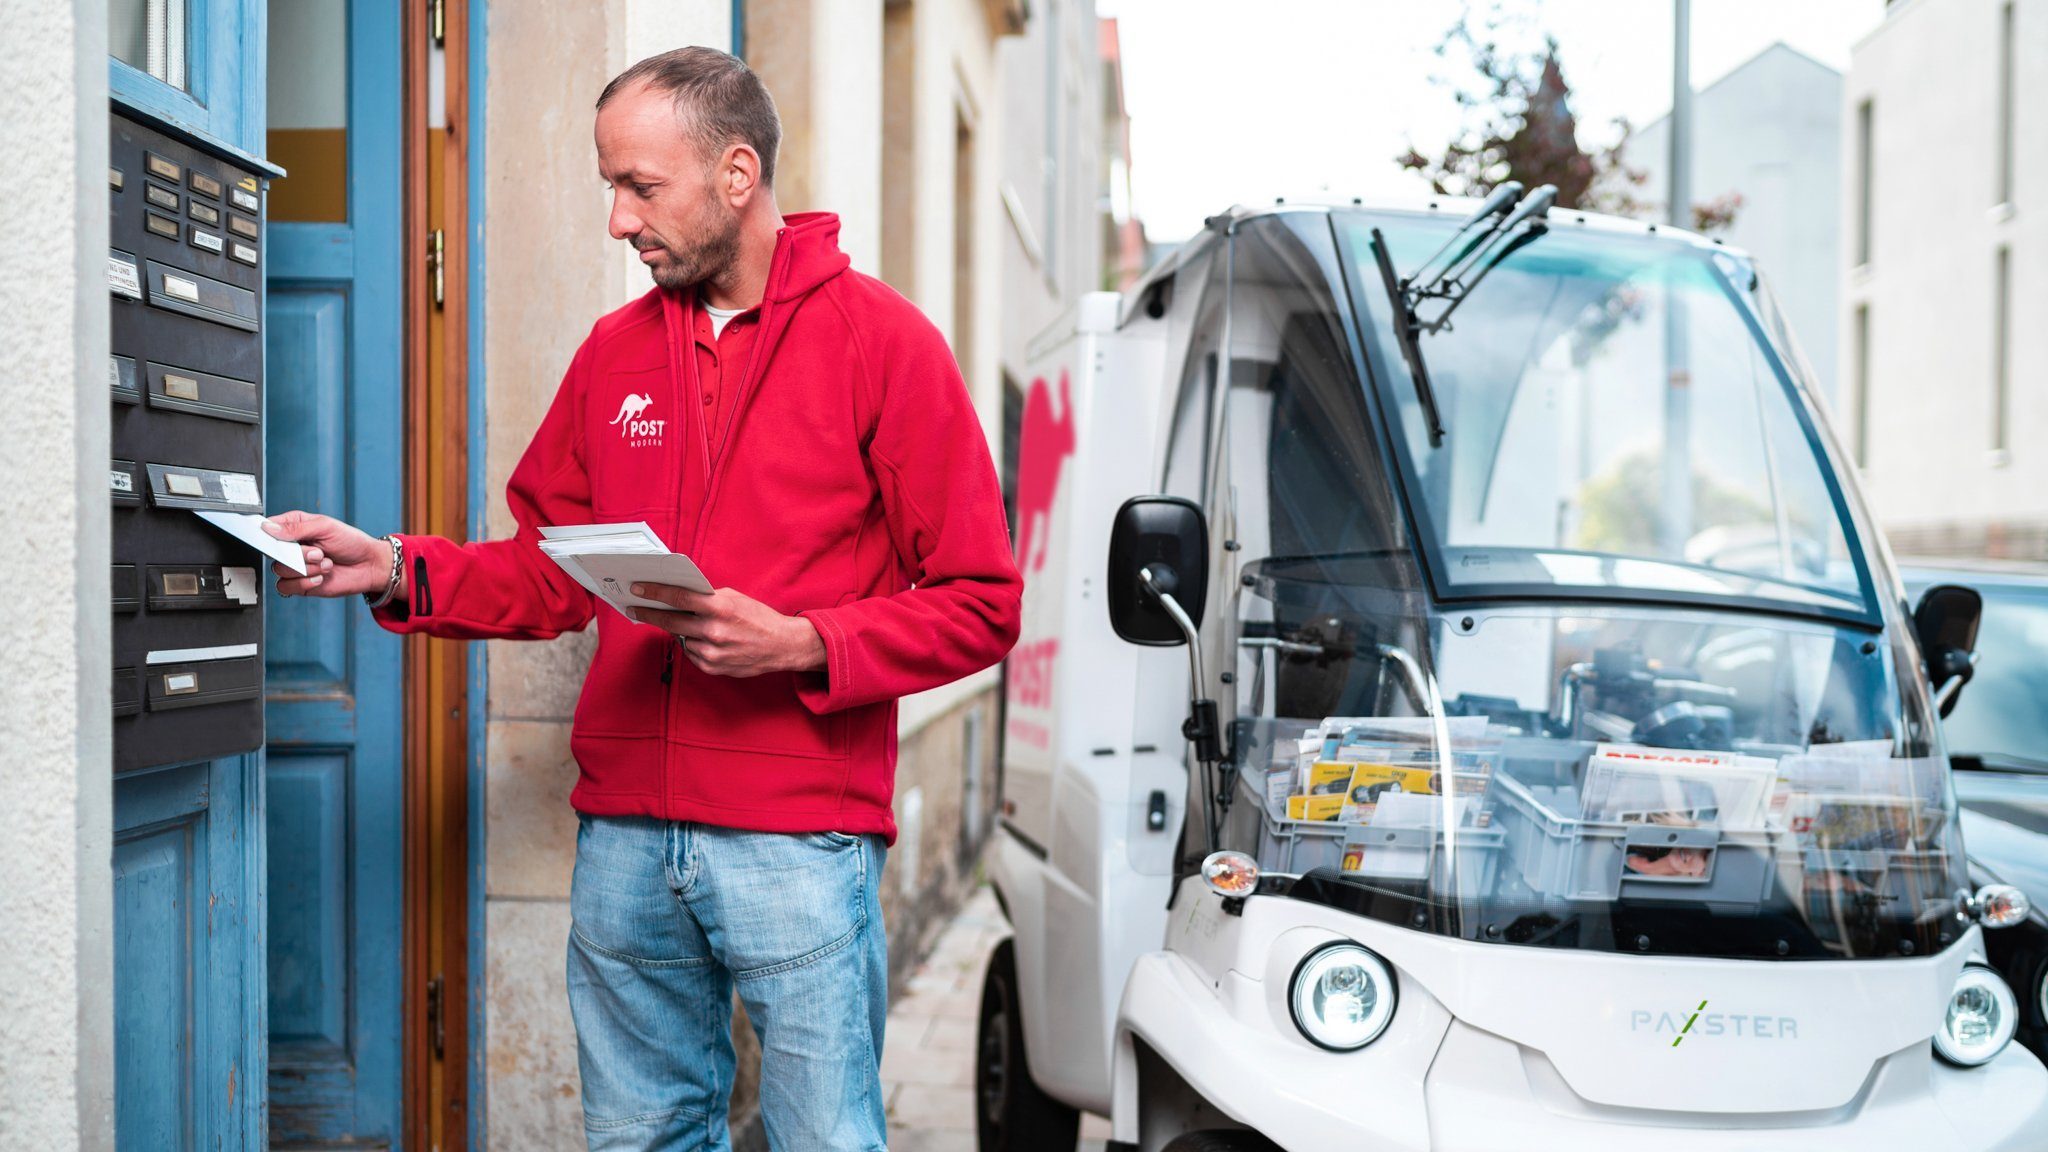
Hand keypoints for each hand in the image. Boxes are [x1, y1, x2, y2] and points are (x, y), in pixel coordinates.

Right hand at [262, 510, 396, 598]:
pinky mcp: (300, 584)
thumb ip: (296, 528)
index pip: (268, 528)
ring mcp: (295, 566)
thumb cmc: (351, 542)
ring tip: (326, 564)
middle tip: (318, 552)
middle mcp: (292, 547)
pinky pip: (285, 586)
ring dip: (306, 568)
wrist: (369, 565)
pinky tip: (320, 577)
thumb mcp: (325, 527)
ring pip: (279, 570)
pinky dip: (303, 583)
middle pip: (272, 552)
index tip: (280, 539)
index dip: (268, 534)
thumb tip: (269, 528)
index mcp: (295, 527)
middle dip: (298, 554)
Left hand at [630, 583, 825, 677]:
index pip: (679, 597)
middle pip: (671, 621)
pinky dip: (694, 645)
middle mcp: (714, 631)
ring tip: (693, 625)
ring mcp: (712, 652)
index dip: (655, 592)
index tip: (638, 589)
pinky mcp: (713, 667)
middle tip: (636, 609)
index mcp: (720, 608)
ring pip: (681, 638)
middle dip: (650, 614)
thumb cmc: (758, 618)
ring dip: (681, 631)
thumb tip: (679, 596)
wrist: (782, 646)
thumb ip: (707, 598)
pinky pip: (691, 653)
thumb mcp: (734, 598)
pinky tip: (706, 640)